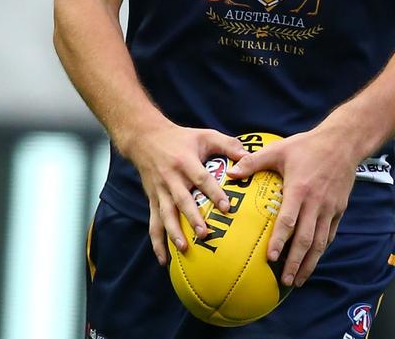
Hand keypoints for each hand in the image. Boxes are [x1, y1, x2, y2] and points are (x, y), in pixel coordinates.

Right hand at [125, 120, 245, 265]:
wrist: (145, 138)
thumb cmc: (181, 138)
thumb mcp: (204, 135)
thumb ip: (228, 144)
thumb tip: (249, 156)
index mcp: (186, 161)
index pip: (201, 179)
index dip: (214, 193)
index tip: (226, 207)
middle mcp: (172, 178)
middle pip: (182, 200)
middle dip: (193, 217)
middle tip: (205, 233)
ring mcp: (160, 191)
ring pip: (166, 214)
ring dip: (174, 232)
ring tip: (184, 248)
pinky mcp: (152, 199)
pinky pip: (153, 223)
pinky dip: (157, 242)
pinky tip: (164, 260)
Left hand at [227, 126, 356, 287]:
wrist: (343, 142)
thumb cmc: (308, 145)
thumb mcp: (279, 149)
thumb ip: (254, 161)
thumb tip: (231, 173)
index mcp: (299, 189)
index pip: (288, 220)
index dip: (280, 241)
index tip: (271, 258)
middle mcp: (316, 202)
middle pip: (306, 239)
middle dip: (295, 262)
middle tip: (285, 280)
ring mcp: (329, 208)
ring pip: (320, 242)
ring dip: (309, 263)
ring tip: (298, 279)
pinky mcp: (339, 209)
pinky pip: (330, 234)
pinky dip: (321, 250)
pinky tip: (313, 259)